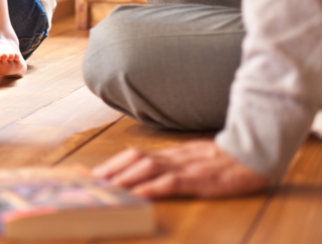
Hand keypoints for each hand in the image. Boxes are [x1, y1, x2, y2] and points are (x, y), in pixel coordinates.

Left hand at [93, 140, 270, 197]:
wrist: (254, 153)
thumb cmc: (226, 160)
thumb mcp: (194, 158)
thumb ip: (173, 162)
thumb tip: (149, 168)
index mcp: (172, 153)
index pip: (136, 154)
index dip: (115, 162)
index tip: (96, 172)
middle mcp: (174, 157)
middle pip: (136, 158)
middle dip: (113, 169)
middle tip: (94, 181)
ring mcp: (187, 166)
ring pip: (149, 168)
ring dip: (127, 177)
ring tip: (110, 187)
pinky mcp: (200, 179)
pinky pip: (172, 182)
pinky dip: (153, 188)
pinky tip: (141, 194)